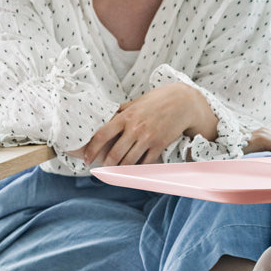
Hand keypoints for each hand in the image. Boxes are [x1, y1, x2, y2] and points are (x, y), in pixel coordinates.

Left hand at [71, 82, 217, 166]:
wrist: (183, 103)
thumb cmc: (157, 101)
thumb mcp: (135, 103)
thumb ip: (120, 112)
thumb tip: (104, 119)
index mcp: (126, 117)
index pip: (102, 135)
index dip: (92, 149)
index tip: (87, 158)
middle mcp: (135, 129)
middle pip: (114, 154)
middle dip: (106, 164)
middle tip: (103, 168)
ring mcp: (148, 138)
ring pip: (129, 161)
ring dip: (120, 169)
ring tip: (116, 170)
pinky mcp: (159, 145)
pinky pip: (145, 162)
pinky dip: (138, 168)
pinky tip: (133, 169)